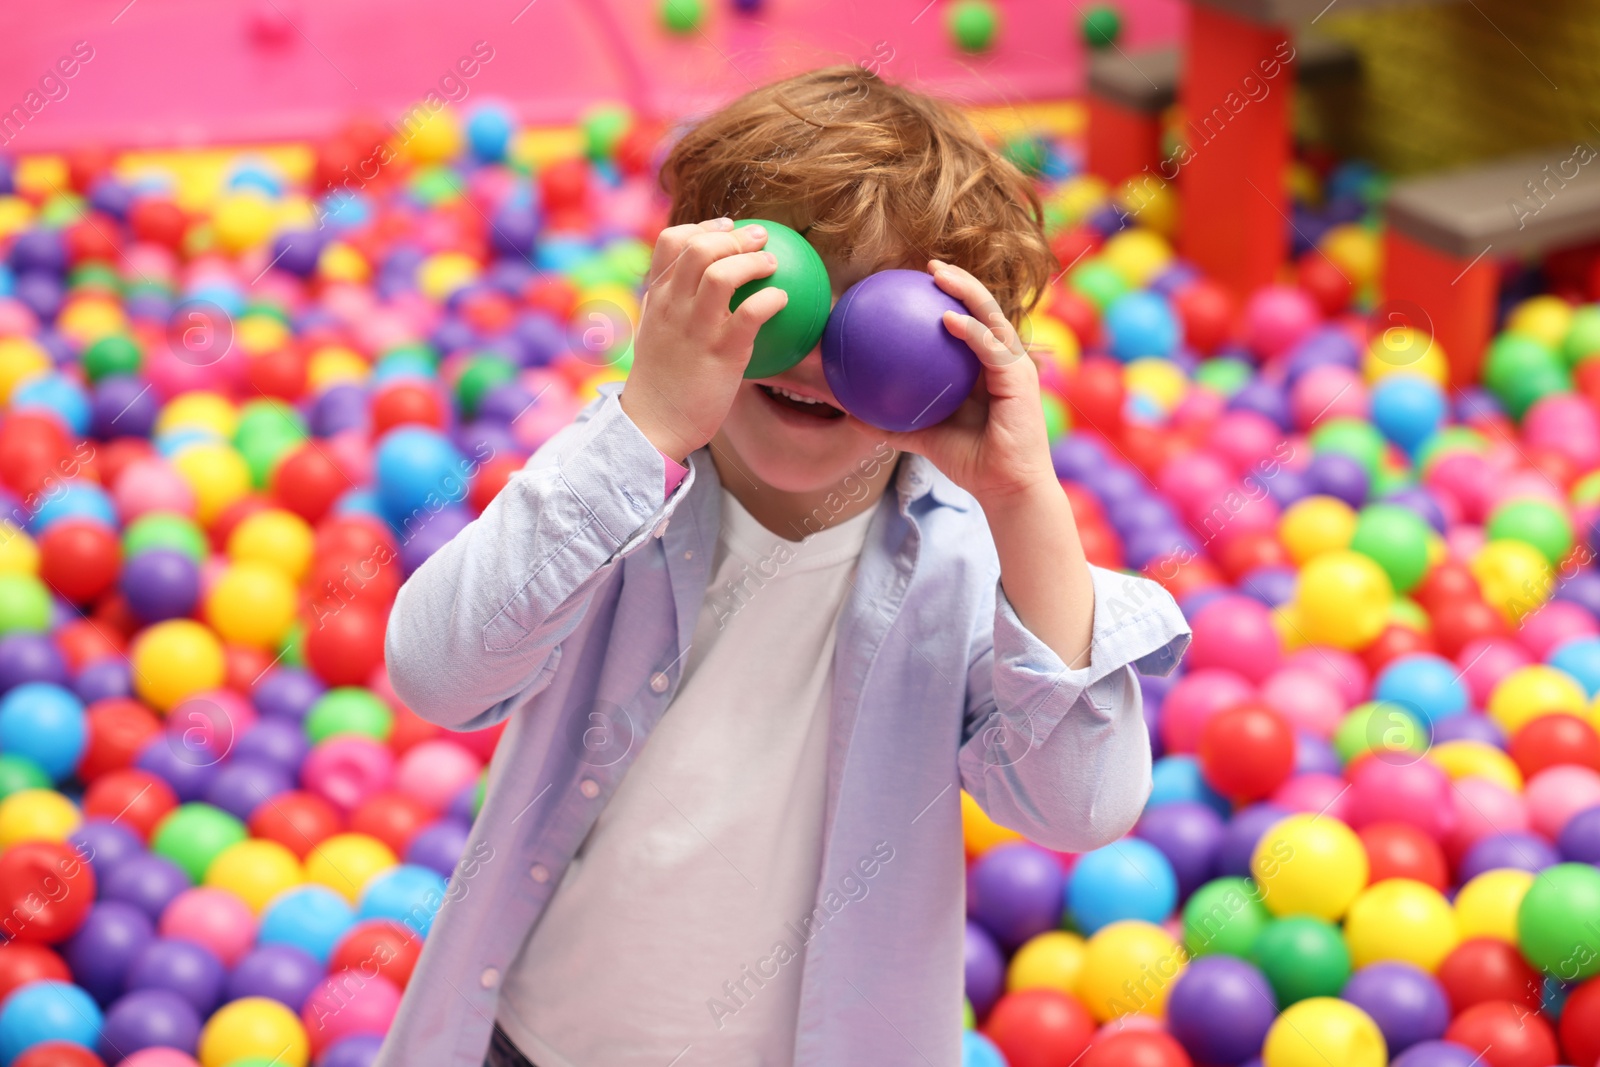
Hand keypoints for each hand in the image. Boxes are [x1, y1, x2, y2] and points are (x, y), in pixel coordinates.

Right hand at [619, 218, 786, 462]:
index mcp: (657, 297)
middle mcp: (672, 306)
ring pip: (722, 273)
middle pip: (698, 248)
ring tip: (773, 265)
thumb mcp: (658, 332)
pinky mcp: (721, 354)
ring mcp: (695, 328)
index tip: (727, 228)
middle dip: (734, 236)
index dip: (704, 227)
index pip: (671, 242)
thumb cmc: (663, 381)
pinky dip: (770, 299)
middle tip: (761, 239)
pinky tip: (783, 300)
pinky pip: (750, 313)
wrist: (654, 424)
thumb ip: (675, 307)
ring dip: (753, 262)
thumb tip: (706, 288)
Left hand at [857, 259, 1056, 507]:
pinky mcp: (1020, 379)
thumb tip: (850, 415)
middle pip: (984, 309)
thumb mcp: (923, 438)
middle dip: (959, 282)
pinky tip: (947, 319)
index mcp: (986, 368)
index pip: (970, 323)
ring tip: (939, 275)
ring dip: (967, 291)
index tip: (918, 283)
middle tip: (929, 266)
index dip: (949, 298)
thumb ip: (892, 423)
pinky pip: (991, 347)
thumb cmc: (971, 463)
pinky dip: (971, 330)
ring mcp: (1014, 367)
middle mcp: (1003, 361)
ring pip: (992, 316)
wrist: (1005, 488)